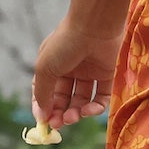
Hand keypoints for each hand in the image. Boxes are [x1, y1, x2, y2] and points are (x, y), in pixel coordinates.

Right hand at [31, 15, 122, 130]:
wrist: (94, 25)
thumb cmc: (65, 43)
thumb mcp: (45, 69)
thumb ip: (42, 93)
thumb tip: (41, 116)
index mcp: (51, 66)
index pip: (46, 93)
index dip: (45, 108)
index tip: (45, 122)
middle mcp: (69, 70)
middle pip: (64, 99)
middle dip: (61, 113)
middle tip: (60, 124)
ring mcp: (88, 72)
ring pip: (81, 100)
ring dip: (77, 112)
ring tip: (73, 117)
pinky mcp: (107, 74)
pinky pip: (101, 97)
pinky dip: (96, 107)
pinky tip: (90, 110)